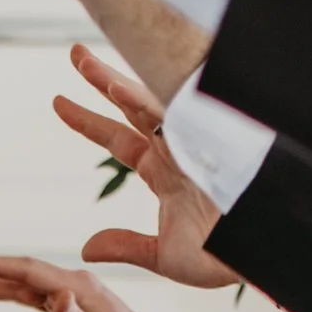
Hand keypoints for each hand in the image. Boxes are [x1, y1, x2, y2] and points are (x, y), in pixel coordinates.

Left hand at [57, 48, 236, 293]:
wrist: (254, 257)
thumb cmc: (218, 258)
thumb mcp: (162, 255)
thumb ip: (125, 246)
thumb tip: (86, 249)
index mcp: (163, 171)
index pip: (118, 138)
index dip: (88, 121)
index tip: (58, 102)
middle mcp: (174, 151)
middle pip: (130, 107)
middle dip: (101, 79)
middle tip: (74, 53)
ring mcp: (189, 145)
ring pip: (146, 104)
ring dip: (113, 81)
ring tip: (82, 60)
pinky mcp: (203, 147)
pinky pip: (171, 118)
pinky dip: (143, 103)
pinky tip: (117, 89)